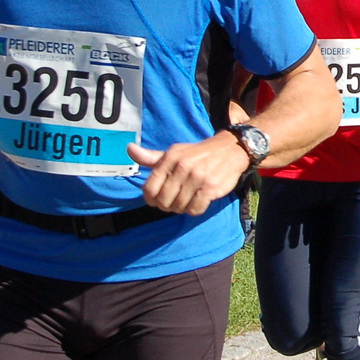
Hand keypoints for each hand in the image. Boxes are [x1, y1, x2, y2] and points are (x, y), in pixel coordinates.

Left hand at [129, 134, 247, 215]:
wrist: (230, 150)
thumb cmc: (198, 154)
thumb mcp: (174, 152)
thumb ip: (150, 157)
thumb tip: (129, 149)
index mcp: (170, 158)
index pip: (149, 188)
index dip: (151, 199)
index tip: (158, 199)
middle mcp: (183, 166)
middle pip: (163, 201)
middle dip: (167, 206)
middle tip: (175, 201)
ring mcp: (198, 177)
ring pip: (178, 207)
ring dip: (182, 208)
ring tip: (187, 200)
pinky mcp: (211, 187)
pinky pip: (195, 209)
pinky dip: (195, 210)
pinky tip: (198, 202)